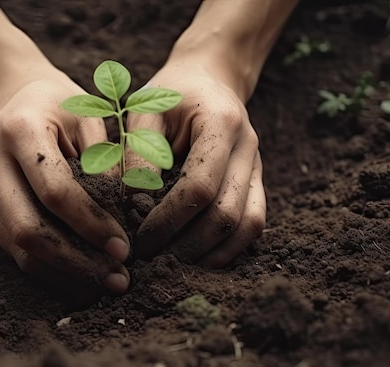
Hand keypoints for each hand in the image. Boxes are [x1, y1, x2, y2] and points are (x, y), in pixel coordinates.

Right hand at [0, 60, 130, 292]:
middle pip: (28, 230)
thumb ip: (105, 162)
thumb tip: (122, 218)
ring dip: (62, 273)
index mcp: (20, 130)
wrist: (7, 90)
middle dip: (76, 262)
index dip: (91, 224)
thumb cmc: (57, 100)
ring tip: (102, 285)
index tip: (124, 246)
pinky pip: (12, 247)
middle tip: (118, 278)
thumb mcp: (89, 115)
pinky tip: (78, 277)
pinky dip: (46, 267)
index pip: (56, 192)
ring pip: (16, 248)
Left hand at [128, 62, 265, 266]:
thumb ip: (137, 155)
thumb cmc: (169, 95)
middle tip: (151, 259)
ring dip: (210, 253)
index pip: (199, 187)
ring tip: (173, 265)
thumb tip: (132, 209)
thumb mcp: (143, 113)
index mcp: (221, 123)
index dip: (168, 220)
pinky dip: (229, 247)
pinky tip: (199, 258)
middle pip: (226, 214)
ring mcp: (257, 167)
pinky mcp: (257, 182)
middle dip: (187, 245)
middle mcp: (248, 148)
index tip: (139, 238)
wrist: (209, 78)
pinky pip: (254, 223)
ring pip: (247, 225)